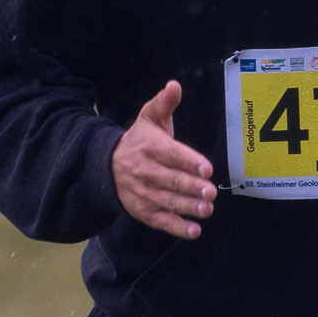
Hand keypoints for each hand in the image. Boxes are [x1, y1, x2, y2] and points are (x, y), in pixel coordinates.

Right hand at [111, 81, 216, 238]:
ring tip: (207, 210)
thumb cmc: (140, 140)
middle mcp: (145, 171)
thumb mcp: (149, 118)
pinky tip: (194, 231)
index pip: (171, 154)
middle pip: (171, 180)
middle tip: (211, 192)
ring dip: (188, 207)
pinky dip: (177, 228)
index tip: (207, 167)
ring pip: (168, 202)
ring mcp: (144, 193)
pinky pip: (161, 221)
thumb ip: (164, 103)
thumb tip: (174, 85)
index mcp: (150, 147)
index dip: (189, 161)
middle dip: (191, 187)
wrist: (106, 166)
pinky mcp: (144, 211)